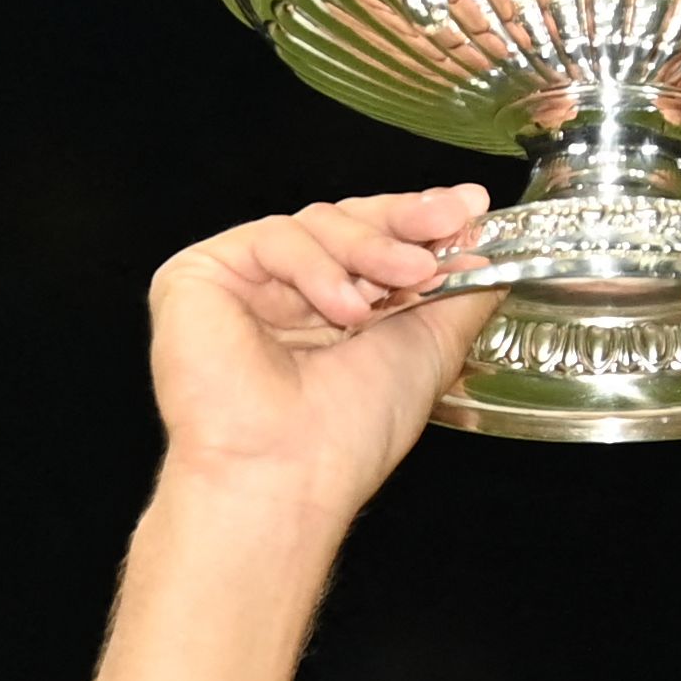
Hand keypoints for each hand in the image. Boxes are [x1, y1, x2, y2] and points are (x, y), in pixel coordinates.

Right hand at [143, 185, 499, 529]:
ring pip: (313, 223)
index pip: (372, 241)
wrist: (289, 472)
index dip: (418, 218)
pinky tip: (341, 308)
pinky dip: (317, 266)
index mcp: (332, 314)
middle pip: (344, 221)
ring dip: (369, 248)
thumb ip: (461, 292)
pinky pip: (271, 239)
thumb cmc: (347, 434)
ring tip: (402, 283)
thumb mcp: (432, 348)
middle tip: (444, 227)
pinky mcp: (196, 278)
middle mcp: (284, 297)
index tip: (468, 207)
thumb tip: (485, 245)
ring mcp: (240, 286)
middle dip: (403, 222)